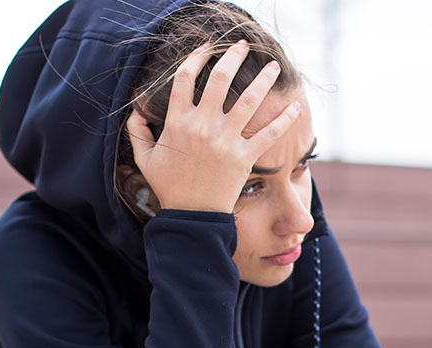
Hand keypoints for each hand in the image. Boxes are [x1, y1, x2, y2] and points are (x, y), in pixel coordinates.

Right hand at [126, 40, 301, 213]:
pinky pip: (268, 134)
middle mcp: (202, 125)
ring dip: (263, 79)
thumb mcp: (145, 159)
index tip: (207, 47)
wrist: (191, 217)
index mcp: (177, 122)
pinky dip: (284, 119)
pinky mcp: (243, 157)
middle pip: (220, 78)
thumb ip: (137, 133)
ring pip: (248, 99)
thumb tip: (136, 113)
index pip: (185, 78)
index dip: (197, 57)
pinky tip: (295, 106)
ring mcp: (224, 140)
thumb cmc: (169, 188)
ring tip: (273, 66)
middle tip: (243, 46)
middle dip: (233, 56)